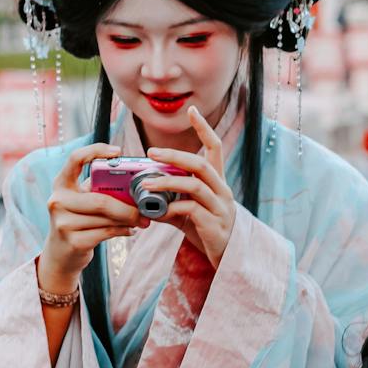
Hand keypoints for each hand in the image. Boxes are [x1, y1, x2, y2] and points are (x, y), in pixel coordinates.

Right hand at [35, 142, 136, 297]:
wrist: (60, 255)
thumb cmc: (79, 221)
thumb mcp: (83, 201)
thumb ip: (101, 190)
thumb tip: (136, 183)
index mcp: (61, 184)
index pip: (75, 158)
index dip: (96, 151)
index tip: (118, 152)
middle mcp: (57, 201)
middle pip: (100, 200)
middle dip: (127, 207)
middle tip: (145, 211)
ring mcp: (62, 223)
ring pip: (106, 218)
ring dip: (128, 220)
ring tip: (140, 220)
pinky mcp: (72, 242)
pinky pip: (106, 233)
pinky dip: (122, 231)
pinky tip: (129, 230)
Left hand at [144, 106, 238, 268]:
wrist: (228, 258)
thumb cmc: (206, 229)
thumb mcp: (187, 211)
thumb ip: (168, 200)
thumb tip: (140, 195)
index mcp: (216, 181)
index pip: (214, 147)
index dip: (203, 128)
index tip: (192, 110)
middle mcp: (221, 189)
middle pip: (201, 163)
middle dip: (175, 155)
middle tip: (152, 152)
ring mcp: (220, 206)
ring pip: (195, 185)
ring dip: (167, 183)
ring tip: (146, 185)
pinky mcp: (214, 224)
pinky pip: (192, 210)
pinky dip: (172, 209)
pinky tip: (159, 213)